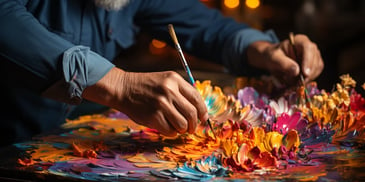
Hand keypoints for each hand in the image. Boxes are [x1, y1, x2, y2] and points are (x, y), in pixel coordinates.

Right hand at [82, 67, 208, 136]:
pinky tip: (166, 128)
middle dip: (194, 124)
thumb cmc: (146, 86)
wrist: (123, 88)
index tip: (203, 118)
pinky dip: (170, 133)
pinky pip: (170, 131)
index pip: (197, 98)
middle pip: (192, 113)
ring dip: (182, 129)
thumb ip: (182, 92)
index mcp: (175, 80)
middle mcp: (169, 90)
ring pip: (182, 124)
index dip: (203, 111)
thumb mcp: (166, 81)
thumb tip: (199, 112)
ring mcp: (161, 104)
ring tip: (177, 127)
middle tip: (191, 128)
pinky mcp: (153, 116)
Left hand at [247, 34, 323, 85]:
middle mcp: (310, 47)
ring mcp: (314, 56)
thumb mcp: (273, 58)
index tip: (305, 74)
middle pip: (315, 60)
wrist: (273, 60)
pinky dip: (307, 80)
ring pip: (316, 69)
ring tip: (292, 83)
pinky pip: (315, 74)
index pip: (308, 48)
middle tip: (296, 84)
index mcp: (300, 40)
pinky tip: (296, 83)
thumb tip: (296, 71)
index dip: (308, 61)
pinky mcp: (315, 65)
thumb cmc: (272, 56)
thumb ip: (283, 63)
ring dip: (306, 79)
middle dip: (307, 74)